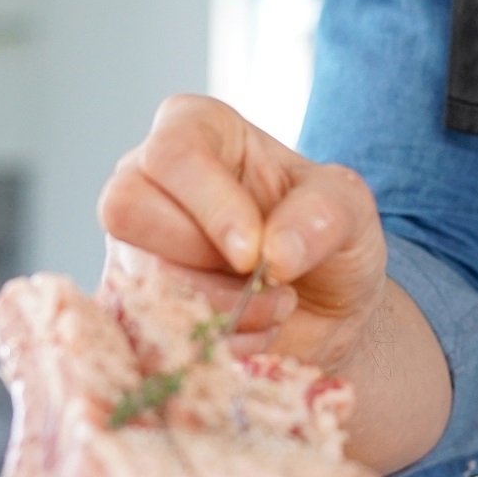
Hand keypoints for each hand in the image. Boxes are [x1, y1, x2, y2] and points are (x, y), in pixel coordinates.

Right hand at [96, 93, 390, 367]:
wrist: (321, 313)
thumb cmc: (325, 241)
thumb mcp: (350, 211)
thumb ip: (323, 214)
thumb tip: (276, 252)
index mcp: (195, 130)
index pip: (173, 154)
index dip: (210, 206)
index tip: (254, 254)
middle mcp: (146, 180)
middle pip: (129, 210)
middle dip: (204, 263)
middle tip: (267, 281)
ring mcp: (129, 246)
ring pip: (134, 277)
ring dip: (214, 310)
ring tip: (273, 310)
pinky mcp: (127, 305)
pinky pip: (139, 329)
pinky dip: (203, 346)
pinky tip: (248, 338)